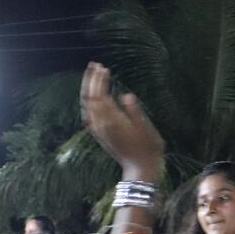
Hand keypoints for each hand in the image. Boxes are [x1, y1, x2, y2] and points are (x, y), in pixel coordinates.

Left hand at [80, 62, 163, 180]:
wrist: (140, 169)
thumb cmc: (147, 147)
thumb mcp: (145, 127)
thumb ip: (134, 110)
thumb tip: (125, 96)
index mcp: (111, 121)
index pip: (99, 96)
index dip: (99, 80)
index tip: (103, 67)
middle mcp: (101, 125)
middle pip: (89, 99)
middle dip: (90, 81)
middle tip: (94, 64)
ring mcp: (99, 131)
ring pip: (87, 107)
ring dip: (88, 90)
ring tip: (92, 76)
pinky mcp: (100, 135)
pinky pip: (89, 116)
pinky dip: (88, 103)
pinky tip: (92, 98)